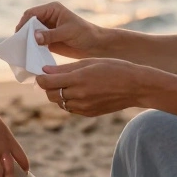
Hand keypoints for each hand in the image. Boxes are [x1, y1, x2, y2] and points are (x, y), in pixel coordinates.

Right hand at [18, 2, 104, 59]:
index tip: (20, 34)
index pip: (32, 13)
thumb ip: (51, 35)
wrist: (95, 45)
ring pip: (30, 33)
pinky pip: (36, 42)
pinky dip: (32, 47)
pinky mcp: (48, 40)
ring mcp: (47, 29)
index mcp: (52, 9)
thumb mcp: (67, 32)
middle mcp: (47, 17)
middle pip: (29, 23)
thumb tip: (34, 37)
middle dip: (23, 32)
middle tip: (19, 44)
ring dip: (26, 40)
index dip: (24, 23)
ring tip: (22, 50)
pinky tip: (29, 54)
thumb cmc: (85, 34)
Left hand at [35, 58, 151, 116]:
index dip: (40, 78)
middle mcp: (79, 95)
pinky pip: (71, 108)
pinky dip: (69, 101)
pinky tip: (78, 92)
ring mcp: (84, 106)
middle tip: (53, 78)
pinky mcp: (89, 113)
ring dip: (58, 95)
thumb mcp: (90, 62)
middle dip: (48, 87)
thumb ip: (66, 67)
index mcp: (78, 79)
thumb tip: (45, 70)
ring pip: (60, 103)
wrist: (136, 87)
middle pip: (50, 94)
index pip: (47, 82)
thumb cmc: (114, 68)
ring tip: (67, 85)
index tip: (41, 74)